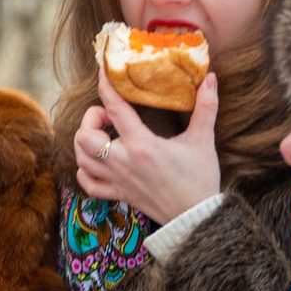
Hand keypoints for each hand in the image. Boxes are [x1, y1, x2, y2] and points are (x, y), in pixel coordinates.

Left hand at [73, 72, 222, 227]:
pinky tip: (96, 160)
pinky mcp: (118, 194)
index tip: (102, 72)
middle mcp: (123, 163)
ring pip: (80, 158)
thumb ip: (206, 107)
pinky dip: (85, 170)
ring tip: (101, 134)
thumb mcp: (203, 140)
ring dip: (84, 142)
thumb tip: (209, 77)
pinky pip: (88, 184)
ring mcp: (117, 180)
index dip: (105, 87)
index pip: (114, 109)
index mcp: (142, 146)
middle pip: (84, 136)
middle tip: (107, 115)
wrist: (195, 217)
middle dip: (90, 119)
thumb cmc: (199, 178)